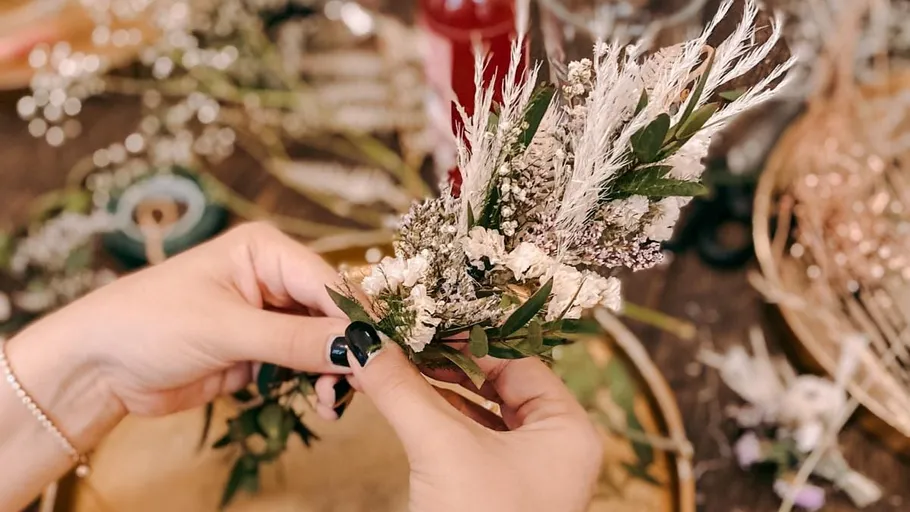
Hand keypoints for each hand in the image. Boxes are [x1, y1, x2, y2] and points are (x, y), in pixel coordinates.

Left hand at [3, 223, 350, 472]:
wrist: (97, 367)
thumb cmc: (149, 324)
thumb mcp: (226, 328)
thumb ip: (295, 339)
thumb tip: (359, 346)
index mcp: (266, 251)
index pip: (330, 282)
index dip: (358, 319)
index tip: (382, 355)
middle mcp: (274, 278)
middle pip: (333, 313)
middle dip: (348, 349)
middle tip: (360, 386)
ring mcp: (269, 317)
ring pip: (324, 343)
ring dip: (333, 372)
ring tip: (331, 402)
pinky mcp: (261, 351)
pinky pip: (304, 366)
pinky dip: (315, 385)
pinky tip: (319, 403)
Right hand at [341, 326, 602, 511]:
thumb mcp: (441, 447)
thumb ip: (402, 388)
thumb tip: (364, 338)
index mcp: (567, 428)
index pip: (517, 360)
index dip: (467, 339)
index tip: (422, 321)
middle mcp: (555, 447)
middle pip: (499, 384)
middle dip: (448, 363)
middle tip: (404, 340)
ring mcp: (528, 473)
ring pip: (481, 412)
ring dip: (439, 390)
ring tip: (399, 365)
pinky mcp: (498, 492)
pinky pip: (470, 441)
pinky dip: (439, 420)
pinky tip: (408, 402)